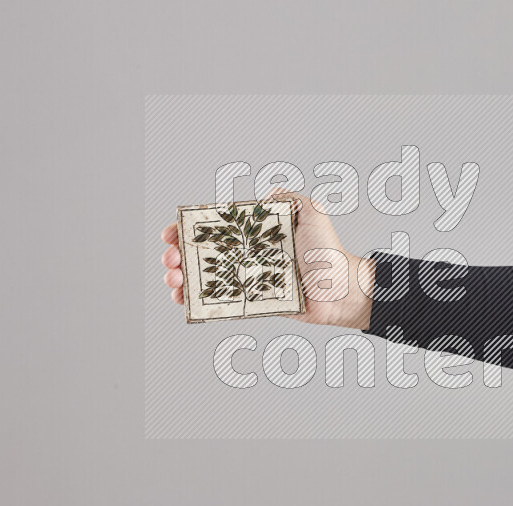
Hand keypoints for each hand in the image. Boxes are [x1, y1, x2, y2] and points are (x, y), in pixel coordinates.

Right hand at [161, 190, 374, 328]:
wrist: (342, 287)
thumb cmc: (328, 250)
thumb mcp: (313, 213)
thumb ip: (291, 199)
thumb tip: (267, 195)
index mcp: (255, 235)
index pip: (215, 229)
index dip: (189, 230)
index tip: (172, 232)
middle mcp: (248, 256)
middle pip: (203, 255)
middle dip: (179, 256)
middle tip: (170, 260)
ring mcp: (248, 280)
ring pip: (205, 280)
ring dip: (182, 279)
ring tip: (173, 280)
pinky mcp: (253, 303)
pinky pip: (220, 304)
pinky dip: (197, 303)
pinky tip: (183, 301)